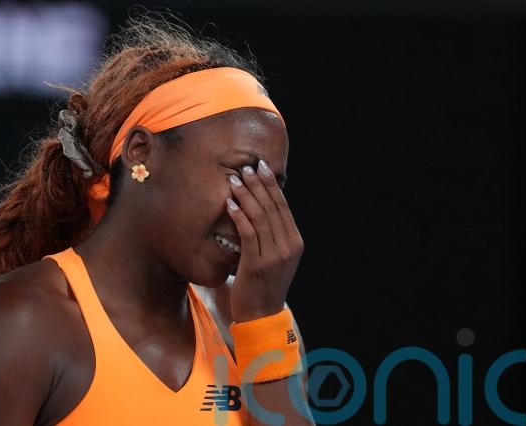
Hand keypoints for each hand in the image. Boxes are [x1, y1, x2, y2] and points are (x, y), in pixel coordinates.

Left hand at [226, 159, 303, 322]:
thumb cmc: (263, 284)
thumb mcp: (275, 257)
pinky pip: (248, 233)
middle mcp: (288, 247)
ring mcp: (274, 256)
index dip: (271, 185)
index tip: (261, 168)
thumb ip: (273, 236)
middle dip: (259, 184)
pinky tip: (230, 204)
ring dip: (247, 195)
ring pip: (260, 217)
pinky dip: (239, 216)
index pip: (283, 207)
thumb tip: (261, 208)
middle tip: (246, 167)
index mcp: (295, 242)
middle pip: (272, 207)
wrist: (261, 315)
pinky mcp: (257, 264)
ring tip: (235, 180)